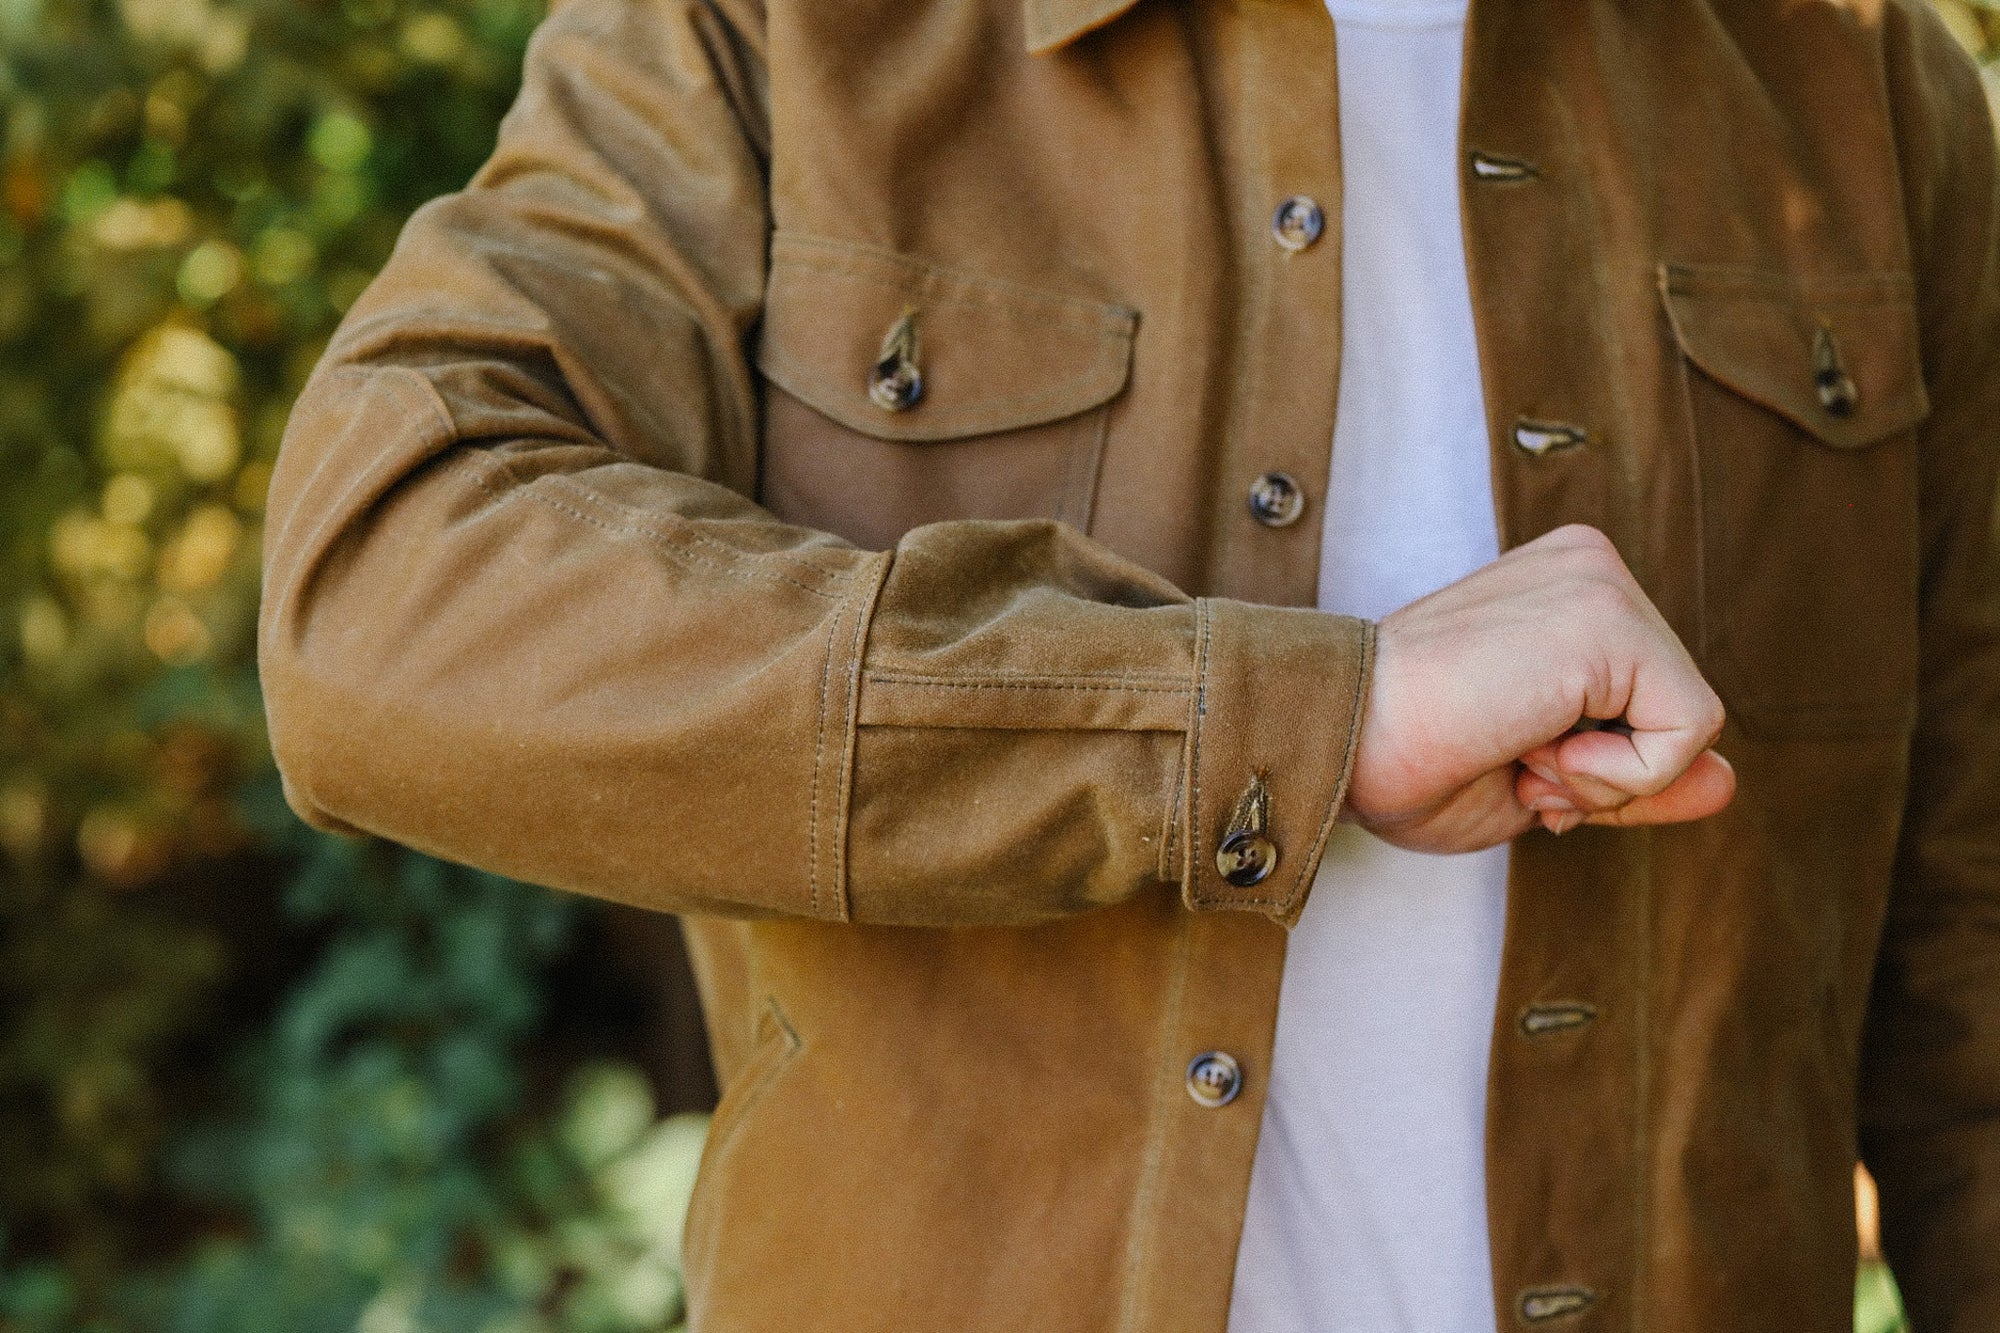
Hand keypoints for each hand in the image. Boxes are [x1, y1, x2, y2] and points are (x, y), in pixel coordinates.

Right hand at [1343, 525, 1735, 853]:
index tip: (1506, 757)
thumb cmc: (1406, 764)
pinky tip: (1535, 744)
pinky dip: (1618, 774)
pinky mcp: (1608, 617)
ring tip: (1510, 745)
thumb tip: (1730, 781)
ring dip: (1603, 774)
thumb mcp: (1545, 781)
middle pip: (1675, 709)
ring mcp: (1599, 582)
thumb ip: (1637, 776)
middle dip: (1605, 770)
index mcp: (1564, 592)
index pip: (1648, 701)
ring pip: (1688, 723)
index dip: (1595, 768)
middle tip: (1504, 756)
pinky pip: (1687, 730)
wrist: (1333, 739)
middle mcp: (1588, 568)